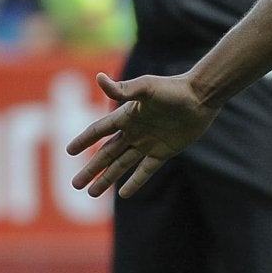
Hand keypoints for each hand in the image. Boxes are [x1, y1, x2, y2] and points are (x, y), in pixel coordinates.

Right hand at [66, 72, 218, 197]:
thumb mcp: (146, 88)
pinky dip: (134, 182)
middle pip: (107, 153)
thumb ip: (123, 89)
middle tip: (75, 185)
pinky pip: (145, 170)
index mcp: (127, 116)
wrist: (202, 97)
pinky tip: (123, 194)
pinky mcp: (163, 152)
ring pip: (122, 165)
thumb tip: (99, 78)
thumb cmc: (173, 89)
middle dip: (91, 169)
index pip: (99, 130)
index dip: (84, 140)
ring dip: (107, 178)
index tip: (69, 151)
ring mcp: (148, 143)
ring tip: (91, 193)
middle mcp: (134, 131)